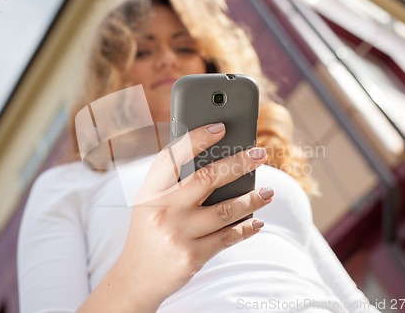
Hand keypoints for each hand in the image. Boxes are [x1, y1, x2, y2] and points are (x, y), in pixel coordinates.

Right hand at [79, 123, 272, 312]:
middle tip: (260, 153)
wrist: (136, 278)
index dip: (197, 139)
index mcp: (150, 192)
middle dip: (239, 163)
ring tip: (268, 192)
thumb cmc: (150, 232)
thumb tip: (219, 161)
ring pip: (225, 210)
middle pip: (207, 178)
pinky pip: (227, 237)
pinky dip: (246, 228)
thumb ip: (174, 183)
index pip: (172, 156)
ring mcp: (178, 235)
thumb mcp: (151, 204)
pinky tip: (257, 222)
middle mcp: (163, 210)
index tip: (220, 127)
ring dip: (252, 199)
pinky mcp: (192, 257)